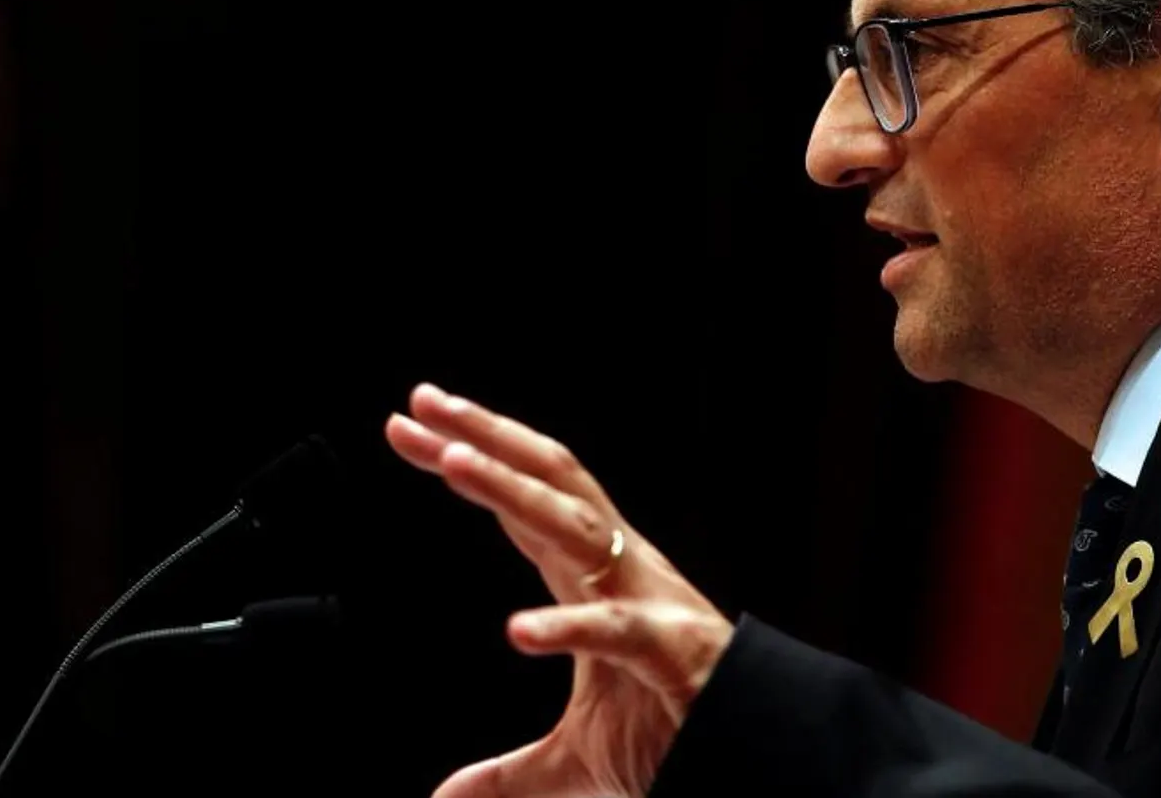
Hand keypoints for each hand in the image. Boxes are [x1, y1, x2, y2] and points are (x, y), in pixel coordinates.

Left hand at [385, 383, 734, 796]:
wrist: (751, 753)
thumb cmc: (675, 731)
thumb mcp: (574, 758)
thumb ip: (506, 772)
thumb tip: (444, 797)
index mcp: (594, 577)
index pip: (522, 502)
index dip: (469, 458)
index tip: (409, 426)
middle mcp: (620, 569)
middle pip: (548, 481)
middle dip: (487, 437)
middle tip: (423, 403)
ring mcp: (647, 600)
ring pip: (574, 526)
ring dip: (514, 490)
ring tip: (455, 462)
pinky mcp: (669, 648)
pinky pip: (615, 629)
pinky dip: (570, 626)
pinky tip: (520, 631)